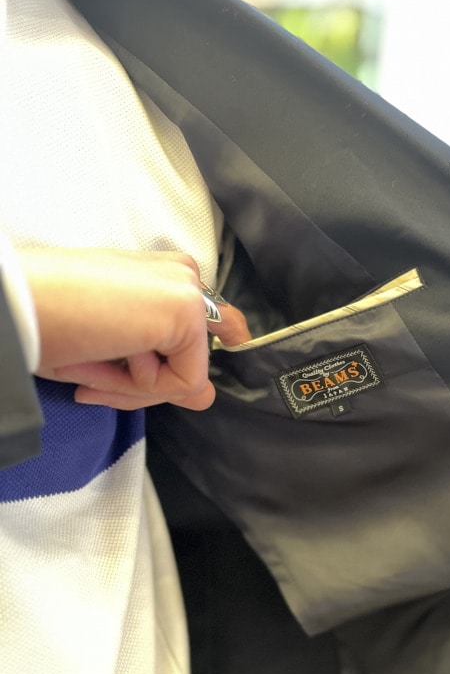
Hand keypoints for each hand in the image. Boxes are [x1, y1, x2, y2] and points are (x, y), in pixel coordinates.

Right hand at [21, 247, 249, 409]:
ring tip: (88, 357)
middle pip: (190, 361)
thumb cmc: (46, 321)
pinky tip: (103, 353)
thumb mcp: (111, 354)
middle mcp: (182, 276)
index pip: (200, 333)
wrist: (15, 305)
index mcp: (162, 277)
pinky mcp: (188, 309)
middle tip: (90, 373)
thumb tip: (207, 397)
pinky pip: (183, 382)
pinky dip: (139, 387)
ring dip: (132, 385)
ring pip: (187, 375)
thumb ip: (165, 373)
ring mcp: (189, 290)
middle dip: (141, 383)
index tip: (137, 367)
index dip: (173, 364)